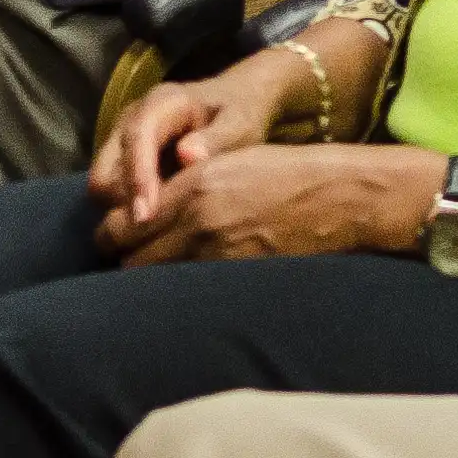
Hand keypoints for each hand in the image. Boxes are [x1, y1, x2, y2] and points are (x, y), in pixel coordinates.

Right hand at [89, 57, 314, 234]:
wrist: (234, 100)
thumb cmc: (239, 114)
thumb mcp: (240, 122)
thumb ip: (217, 138)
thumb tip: (186, 157)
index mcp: (161, 103)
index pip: (136, 139)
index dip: (138, 178)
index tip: (145, 217)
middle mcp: (132, 120)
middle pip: (105, 169)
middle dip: (123, 202)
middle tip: (154, 231)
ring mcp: (122, 141)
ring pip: (102, 185)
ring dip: (122, 209)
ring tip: (158, 229)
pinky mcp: (122, 160)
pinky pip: (111, 191)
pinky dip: (126, 209)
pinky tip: (156, 223)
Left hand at [109, 142, 431, 268]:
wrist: (342, 197)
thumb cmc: (288, 174)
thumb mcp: (229, 163)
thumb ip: (183, 186)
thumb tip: (146, 211)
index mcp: (193, 184)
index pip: (119, 223)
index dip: (115, 234)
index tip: (122, 237)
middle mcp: (198, 220)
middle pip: (128, 260)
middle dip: (127, 262)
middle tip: (138, 260)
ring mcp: (219, 254)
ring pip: (155, 283)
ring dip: (154, 279)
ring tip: (166, 275)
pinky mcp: (238, 278)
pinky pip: (190, 294)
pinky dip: (183, 293)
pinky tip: (194, 287)